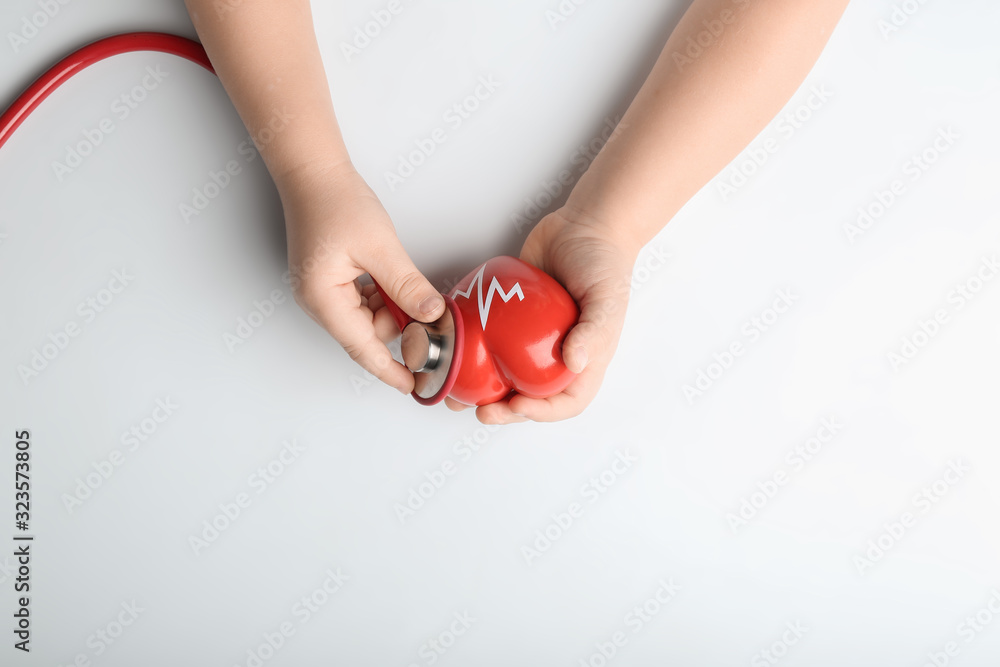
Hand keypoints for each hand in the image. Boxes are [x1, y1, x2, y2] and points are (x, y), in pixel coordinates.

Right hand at [281, 161, 444, 393]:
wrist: (313, 173)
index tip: (414, 387)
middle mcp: (319, 303)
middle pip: (367, 334)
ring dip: (393, 309)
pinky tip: (394, 280)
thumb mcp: (379, 247)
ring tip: (408, 286)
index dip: (390, 371)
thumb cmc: (336, 203)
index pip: (362, 349)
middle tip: (431, 315)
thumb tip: (432, 314)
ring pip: (368, 318)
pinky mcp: (332, 281)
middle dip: (400, 327)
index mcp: (323, 300)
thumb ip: (406, 285)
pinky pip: (363, 302)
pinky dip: (384, 297)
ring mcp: (323, 293)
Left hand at [445, 205, 638, 422]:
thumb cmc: (605, 263)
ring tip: (456, 393)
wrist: (583, 225)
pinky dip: (470, 352)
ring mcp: (531, 338)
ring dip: (480, 389)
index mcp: (584, 359)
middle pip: (530, 396)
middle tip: (480, 409)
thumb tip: (574, 363)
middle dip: (504, 410)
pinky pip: (489, 341)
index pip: (566, 402)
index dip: (541, 412)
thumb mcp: (607, 298)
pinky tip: (453, 354)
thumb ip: (594, 330)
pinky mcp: (510, 318)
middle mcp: (556, 354)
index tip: (516, 404)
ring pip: (504, 374)